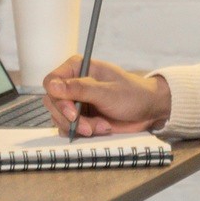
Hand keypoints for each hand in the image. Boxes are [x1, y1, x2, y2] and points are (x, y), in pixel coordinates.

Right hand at [42, 56, 172, 136]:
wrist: (148, 110)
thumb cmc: (133, 94)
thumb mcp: (107, 92)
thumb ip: (80, 88)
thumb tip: (53, 85)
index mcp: (77, 68)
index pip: (51, 82)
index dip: (58, 100)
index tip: (73, 113)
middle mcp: (73, 84)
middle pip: (53, 103)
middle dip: (71, 119)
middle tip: (90, 126)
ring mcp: (75, 102)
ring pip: (59, 118)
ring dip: (79, 127)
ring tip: (102, 126)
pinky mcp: (80, 117)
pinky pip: (68, 128)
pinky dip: (82, 132)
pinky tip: (101, 128)